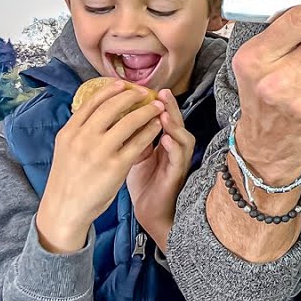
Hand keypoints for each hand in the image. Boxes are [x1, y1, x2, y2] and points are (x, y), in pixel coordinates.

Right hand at [36, 81, 164, 253]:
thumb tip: (97, 108)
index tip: (124, 83)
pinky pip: (139, 142)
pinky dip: (150, 130)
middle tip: (145, 92)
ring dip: (147, 111)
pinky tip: (157, 126)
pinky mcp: (116, 166)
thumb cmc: (68, 178)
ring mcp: (100, 152)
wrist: (65, 209)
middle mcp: (83, 138)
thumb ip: (79, 129)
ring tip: (157, 106)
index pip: (91, 102)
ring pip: (129, 121)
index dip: (110, 90)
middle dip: (132, 96)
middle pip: (112, 107)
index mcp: (69, 132)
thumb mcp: (65, 148)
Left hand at [127, 90, 195, 252]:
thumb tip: (118, 114)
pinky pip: (178, 158)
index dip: (157, 103)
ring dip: (174, 124)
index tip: (148, 89)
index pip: (162, 117)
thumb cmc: (144, 182)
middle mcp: (175, 147)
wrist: (150, 211)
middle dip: (169, 107)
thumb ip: (133, 136)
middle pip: (175, 122)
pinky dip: (174, 147)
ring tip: (165, 113)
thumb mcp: (135, 154)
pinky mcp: (177, 175)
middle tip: (162, 93)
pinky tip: (166, 139)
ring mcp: (178, 160)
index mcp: (164, 140)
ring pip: (182, 137)